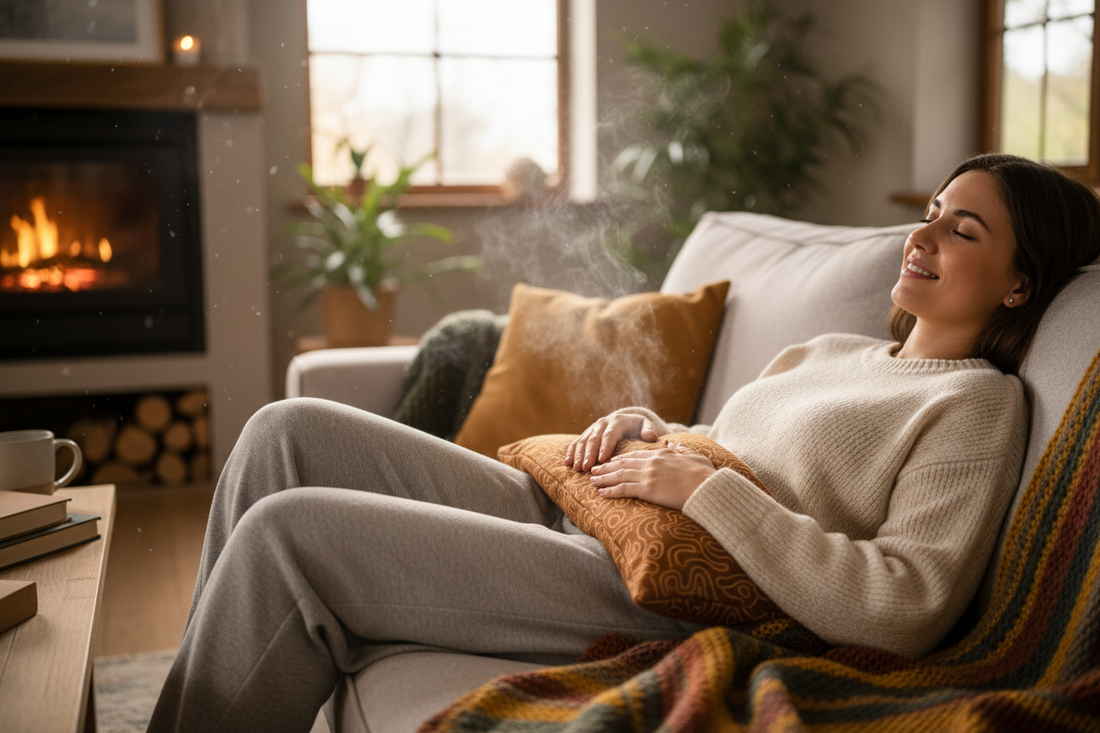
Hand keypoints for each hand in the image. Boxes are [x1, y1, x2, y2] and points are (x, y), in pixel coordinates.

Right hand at [565, 413, 658, 471]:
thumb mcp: (646, 425)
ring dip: (579, 455)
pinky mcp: (586, 434)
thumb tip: (651, 436)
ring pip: (583, 441)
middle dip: (589, 453)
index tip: (601, 459)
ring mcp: (592, 428)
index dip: (605, 446)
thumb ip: (649, 430)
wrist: (626, 419)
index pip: (610, 434)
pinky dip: (571, 452)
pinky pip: (576, 442)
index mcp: (617, 421)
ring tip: (577, 468)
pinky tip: (567, 463)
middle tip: (587, 467)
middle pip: (594, 438)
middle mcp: (602, 423)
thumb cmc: (638, 427)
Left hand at [588, 441, 715, 510]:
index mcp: (661, 455)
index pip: (636, 455)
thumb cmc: (704, 474)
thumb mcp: (693, 455)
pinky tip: (602, 493)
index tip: (611, 461)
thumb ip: (679, 449)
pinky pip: (624, 489)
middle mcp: (651, 463)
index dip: (621, 459)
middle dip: (607, 467)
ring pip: (619, 476)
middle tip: (594, 470)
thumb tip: (669, 443)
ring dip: (604, 478)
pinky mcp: (647, 489)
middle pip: (623, 464)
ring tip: (592, 481)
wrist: (706, 487)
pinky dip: (611, 491)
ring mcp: (648, 476)